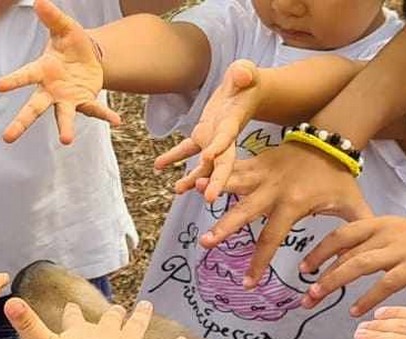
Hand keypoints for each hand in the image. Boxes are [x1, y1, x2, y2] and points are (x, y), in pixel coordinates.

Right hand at [0, 0, 119, 144]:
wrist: (89, 58)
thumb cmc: (70, 44)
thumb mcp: (64, 28)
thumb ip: (53, 17)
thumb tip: (40, 0)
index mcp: (41, 71)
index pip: (25, 75)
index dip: (13, 81)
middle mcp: (50, 90)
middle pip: (34, 107)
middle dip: (22, 122)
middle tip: (7, 137)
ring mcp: (67, 99)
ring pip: (62, 116)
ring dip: (65, 128)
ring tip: (66, 140)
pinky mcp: (84, 102)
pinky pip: (94, 110)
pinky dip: (105, 115)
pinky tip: (117, 120)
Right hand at [5, 297, 187, 338]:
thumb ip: (26, 325)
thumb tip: (7, 301)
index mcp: (80, 332)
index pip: (73, 319)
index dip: (72, 313)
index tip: (72, 304)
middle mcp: (105, 334)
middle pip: (109, 319)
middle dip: (113, 314)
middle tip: (119, 307)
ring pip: (136, 328)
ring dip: (141, 317)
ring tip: (147, 306)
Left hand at [155, 60, 259, 202]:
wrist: (247, 91)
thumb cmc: (247, 80)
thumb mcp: (247, 72)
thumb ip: (244, 73)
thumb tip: (243, 73)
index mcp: (233, 123)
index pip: (227, 138)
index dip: (219, 148)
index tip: (208, 158)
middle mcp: (224, 137)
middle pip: (221, 163)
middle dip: (215, 180)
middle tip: (208, 198)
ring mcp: (213, 140)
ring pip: (203, 164)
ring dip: (192, 178)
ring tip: (178, 190)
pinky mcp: (203, 136)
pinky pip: (187, 150)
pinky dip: (173, 157)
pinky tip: (158, 166)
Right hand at [197, 142, 373, 288]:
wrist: (331, 138)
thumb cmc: (338, 177)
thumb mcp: (352, 204)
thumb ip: (357, 231)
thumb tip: (363, 260)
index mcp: (294, 204)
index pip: (272, 238)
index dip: (259, 262)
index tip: (247, 283)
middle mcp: (273, 189)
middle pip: (245, 212)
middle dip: (225, 227)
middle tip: (206, 242)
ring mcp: (261, 173)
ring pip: (232, 182)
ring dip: (210, 187)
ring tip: (186, 190)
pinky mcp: (255, 161)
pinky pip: (230, 167)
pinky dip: (210, 171)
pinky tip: (190, 178)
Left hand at [300, 218, 405, 314]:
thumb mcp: (401, 236)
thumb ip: (375, 246)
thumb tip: (348, 260)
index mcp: (382, 223)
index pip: (341, 234)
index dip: (320, 251)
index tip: (304, 268)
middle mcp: (387, 232)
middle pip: (343, 251)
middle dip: (320, 273)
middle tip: (305, 294)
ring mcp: (401, 248)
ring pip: (357, 265)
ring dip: (334, 284)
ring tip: (318, 300)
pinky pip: (384, 284)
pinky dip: (367, 299)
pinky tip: (356, 313)